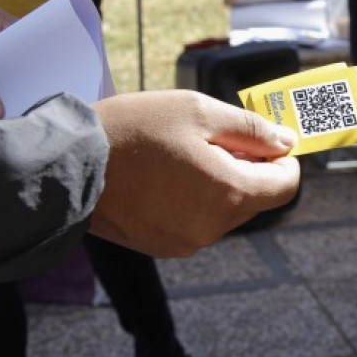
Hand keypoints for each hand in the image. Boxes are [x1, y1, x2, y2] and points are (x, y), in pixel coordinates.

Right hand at [89, 90, 300, 256]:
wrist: (70, 164)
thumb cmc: (134, 130)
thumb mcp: (198, 111)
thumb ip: (251, 129)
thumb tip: (286, 143)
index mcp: (228, 193)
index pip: (286, 185)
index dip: (283, 159)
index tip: (266, 140)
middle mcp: (213, 227)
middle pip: (256, 198)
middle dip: (247, 167)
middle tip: (214, 137)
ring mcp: (187, 241)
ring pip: (225, 210)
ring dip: (219, 183)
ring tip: (182, 153)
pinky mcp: (163, 245)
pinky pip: (196, 221)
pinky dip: (193, 199)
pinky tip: (165, 175)